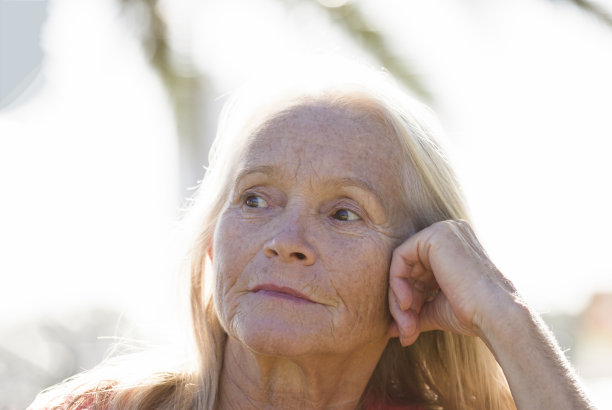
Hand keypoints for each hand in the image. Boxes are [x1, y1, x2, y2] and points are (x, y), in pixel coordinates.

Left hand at [388, 220, 517, 345]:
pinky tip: (407, 305)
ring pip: (400, 264)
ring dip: (398, 298)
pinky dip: (397, 284)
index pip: (415, 270)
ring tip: (407, 325)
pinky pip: (400, 257)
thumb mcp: (436, 309)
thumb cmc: (472, 315)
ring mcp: (442, 230)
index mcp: (452, 247)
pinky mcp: (435, 235)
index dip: (407, 300)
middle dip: (401, 302)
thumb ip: (414, 310)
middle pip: (406, 267)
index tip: (407, 328)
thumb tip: (388, 329)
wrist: (495, 317)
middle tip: (405, 331)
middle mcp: (448, 232)